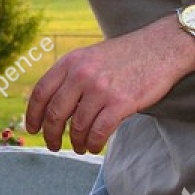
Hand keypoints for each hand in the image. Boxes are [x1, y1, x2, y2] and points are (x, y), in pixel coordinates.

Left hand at [25, 21, 189, 153]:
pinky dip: (93, 143)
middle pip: (55, 113)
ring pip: (77, 126)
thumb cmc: (126, 55)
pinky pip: (98, 132)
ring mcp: (101, 89)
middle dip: (51, 135)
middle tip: (53, 145)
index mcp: (70, 62)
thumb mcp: (90, 57)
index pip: (41, 92)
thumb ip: (71, 76)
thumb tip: (52, 106)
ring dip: (75, 142)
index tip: (33, 129)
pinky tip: (94, 146)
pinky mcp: (121, 103)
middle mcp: (81, 74)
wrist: (162, 48)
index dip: (33, 115)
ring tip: (79, 146)